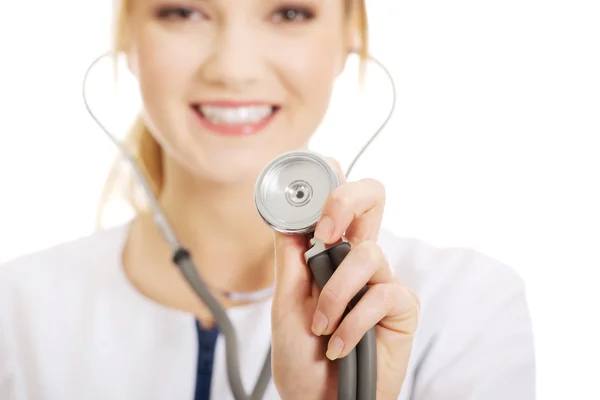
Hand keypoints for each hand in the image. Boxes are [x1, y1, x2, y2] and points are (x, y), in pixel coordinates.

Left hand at [270, 161, 419, 399]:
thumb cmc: (302, 360)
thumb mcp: (285, 304)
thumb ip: (290, 261)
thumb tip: (287, 219)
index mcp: (330, 256)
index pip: (339, 204)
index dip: (332, 184)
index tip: (309, 185)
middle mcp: (360, 261)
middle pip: (373, 199)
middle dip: (348, 199)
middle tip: (326, 230)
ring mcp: (383, 281)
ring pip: (368, 254)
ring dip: (336, 294)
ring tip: (320, 327)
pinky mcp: (402, 308)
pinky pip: (382, 295)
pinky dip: (353, 322)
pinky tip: (340, 346)